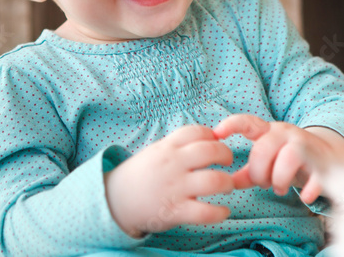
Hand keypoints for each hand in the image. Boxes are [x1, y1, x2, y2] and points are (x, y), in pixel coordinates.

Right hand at [104, 125, 233, 236]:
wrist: (116, 199)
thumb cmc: (141, 173)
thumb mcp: (156, 150)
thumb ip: (178, 144)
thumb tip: (206, 138)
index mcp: (167, 146)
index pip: (197, 131)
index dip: (212, 135)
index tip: (215, 142)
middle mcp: (173, 164)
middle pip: (210, 151)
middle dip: (226, 154)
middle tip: (227, 162)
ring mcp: (175, 187)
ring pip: (214, 181)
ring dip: (227, 183)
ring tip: (227, 185)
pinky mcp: (176, 211)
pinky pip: (206, 212)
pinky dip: (220, 213)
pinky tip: (223, 211)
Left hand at [213, 114, 343, 204]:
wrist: (328, 157)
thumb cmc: (288, 158)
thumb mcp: (267, 159)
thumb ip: (247, 172)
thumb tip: (228, 183)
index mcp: (267, 131)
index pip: (246, 122)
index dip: (230, 125)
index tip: (216, 134)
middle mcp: (285, 134)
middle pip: (263, 149)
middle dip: (258, 171)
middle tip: (262, 182)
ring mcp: (305, 147)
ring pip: (288, 157)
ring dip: (279, 178)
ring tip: (278, 188)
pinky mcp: (322, 166)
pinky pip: (315, 178)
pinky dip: (308, 190)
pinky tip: (304, 197)